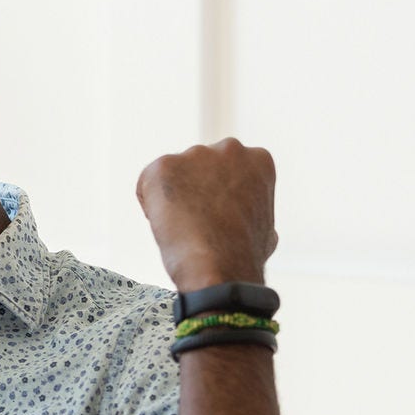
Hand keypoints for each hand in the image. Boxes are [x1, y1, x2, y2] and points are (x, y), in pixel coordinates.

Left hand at [135, 137, 278, 292]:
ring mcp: (196, 154)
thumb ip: (252, 211)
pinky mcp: (164, 165)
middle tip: (198, 224)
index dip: (220, 200)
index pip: (227, 172)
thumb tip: (249, 223)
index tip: (220, 220)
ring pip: (174, 176)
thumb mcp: (266, 229)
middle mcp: (230, 148)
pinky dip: (152, 206)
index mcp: (258, 160)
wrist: (220, 267)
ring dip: (173, 199)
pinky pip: (148, 185)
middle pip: (199, 168)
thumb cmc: (243, 257)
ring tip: (184, 228)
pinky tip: (167, 225)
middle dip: (195, 192)